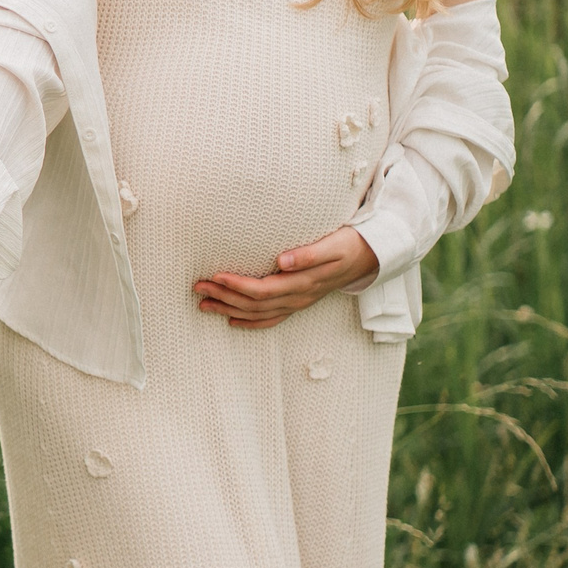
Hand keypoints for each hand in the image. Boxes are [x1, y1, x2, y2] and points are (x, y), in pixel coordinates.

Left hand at [195, 225, 378, 328]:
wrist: (370, 256)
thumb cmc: (348, 245)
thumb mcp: (332, 245)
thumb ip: (308, 254)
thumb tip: (282, 261)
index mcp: (303, 283)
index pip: (262, 290)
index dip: (237, 285)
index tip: (215, 275)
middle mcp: (298, 298)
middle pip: (254, 304)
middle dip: (224, 296)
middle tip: (198, 286)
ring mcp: (298, 304)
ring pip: (258, 314)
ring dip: (229, 309)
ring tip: (203, 303)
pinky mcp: (298, 304)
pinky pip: (271, 320)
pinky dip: (249, 322)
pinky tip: (230, 321)